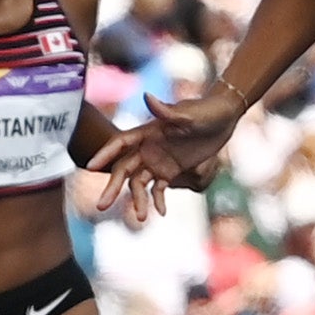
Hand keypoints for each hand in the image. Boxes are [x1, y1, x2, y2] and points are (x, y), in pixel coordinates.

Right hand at [88, 80, 242, 222]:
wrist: (224, 118)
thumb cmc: (205, 111)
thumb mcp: (187, 115)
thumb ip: (166, 111)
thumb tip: (146, 96)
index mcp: (147, 132)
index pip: (120, 143)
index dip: (105, 154)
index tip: (89, 166)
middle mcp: (147, 147)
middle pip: (124, 169)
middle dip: (113, 187)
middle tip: (101, 206)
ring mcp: (158, 160)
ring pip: (140, 183)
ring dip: (138, 199)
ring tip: (141, 218)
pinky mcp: (171, 170)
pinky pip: (159, 188)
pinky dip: (158, 200)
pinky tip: (161, 213)